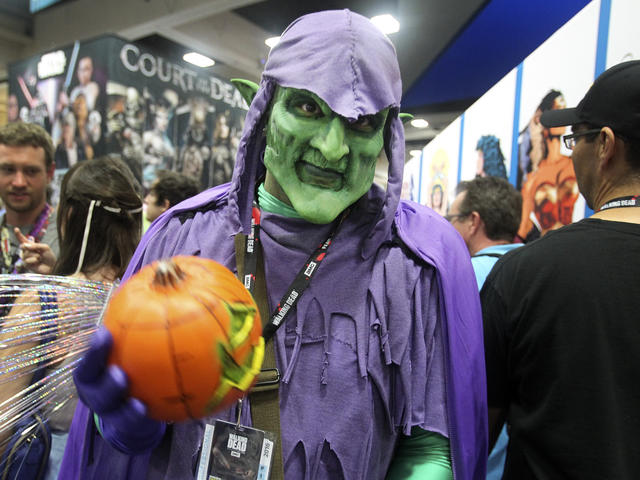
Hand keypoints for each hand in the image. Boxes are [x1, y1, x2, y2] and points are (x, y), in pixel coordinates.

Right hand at [15, 228, 55, 273]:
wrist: (52, 266)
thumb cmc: (49, 257)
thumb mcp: (45, 248)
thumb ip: (36, 245)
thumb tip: (24, 245)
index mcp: (31, 245)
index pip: (23, 239)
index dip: (18, 234)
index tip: (15, 228)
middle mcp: (27, 251)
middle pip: (23, 246)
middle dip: (32, 248)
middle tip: (39, 253)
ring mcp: (25, 257)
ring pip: (26, 253)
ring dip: (35, 255)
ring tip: (39, 258)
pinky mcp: (25, 264)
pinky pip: (27, 260)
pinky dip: (34, 261)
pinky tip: (37, 263)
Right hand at [74, 328, 165, 453]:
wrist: (133, 410)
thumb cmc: (132, 368)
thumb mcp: (130, 349)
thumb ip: (138, 326)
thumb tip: (160, 281)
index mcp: (93, 373)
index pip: (88, 362)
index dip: (94, 351)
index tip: (104, 334)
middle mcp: (97, 394)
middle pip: (93, 390)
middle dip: (104, 382)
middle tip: (119, 373)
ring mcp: (111, 414)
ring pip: (113, 414)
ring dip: (125, 410)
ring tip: (138, 404)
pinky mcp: (128, 429)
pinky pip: (137, 427)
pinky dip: (149, 420)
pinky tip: (171, 413)